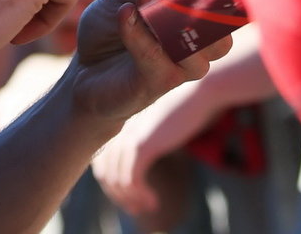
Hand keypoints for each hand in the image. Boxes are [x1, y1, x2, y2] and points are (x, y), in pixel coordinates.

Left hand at [67, 0, 234, 128]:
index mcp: (200, 14)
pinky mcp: (158, 83)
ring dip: (173, 15)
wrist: (83, 69)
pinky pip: (156, 57)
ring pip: (198, 46)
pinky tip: (125, 14)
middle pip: (222, 23)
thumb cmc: (114, 24)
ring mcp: (183, 66)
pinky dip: (139, 33)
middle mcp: (201, 43)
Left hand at [91, 84, 213, 215]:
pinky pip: (131, 180)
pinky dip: (139, 195)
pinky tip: (153, 201)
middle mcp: (116, 130)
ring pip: (116, 180)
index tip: (129, 196)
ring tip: (147, 206)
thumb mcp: (155, 124)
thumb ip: (143, 138)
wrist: (199, 92)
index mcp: (116, 123)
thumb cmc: (182, 106)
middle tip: (136, 208)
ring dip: (130, 200)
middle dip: (118, 195)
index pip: (101, 161)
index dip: (111, 183)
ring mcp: (127, 137)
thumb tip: (141, 159)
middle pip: (104, 173)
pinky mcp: (142, 145)